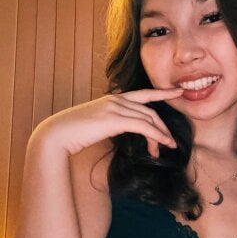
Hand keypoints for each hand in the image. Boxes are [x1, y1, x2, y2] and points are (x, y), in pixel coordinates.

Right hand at [32, 88, 183, 157]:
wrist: (57, 134)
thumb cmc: (75, 132)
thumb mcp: (99, 124)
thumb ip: (114, 122)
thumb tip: (126, 129)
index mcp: (114, 99)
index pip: (144, 94)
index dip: (162, 92)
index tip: (178, 91)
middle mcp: (117, 100)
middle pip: (150, 111)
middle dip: (163, 127)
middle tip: (170, 142)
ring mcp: (116, 108)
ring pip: (149, 119)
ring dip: (161, 134)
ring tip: (169, 146)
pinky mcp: (114, 119)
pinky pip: (143, 126)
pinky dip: (155, 136)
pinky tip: (160, 146)